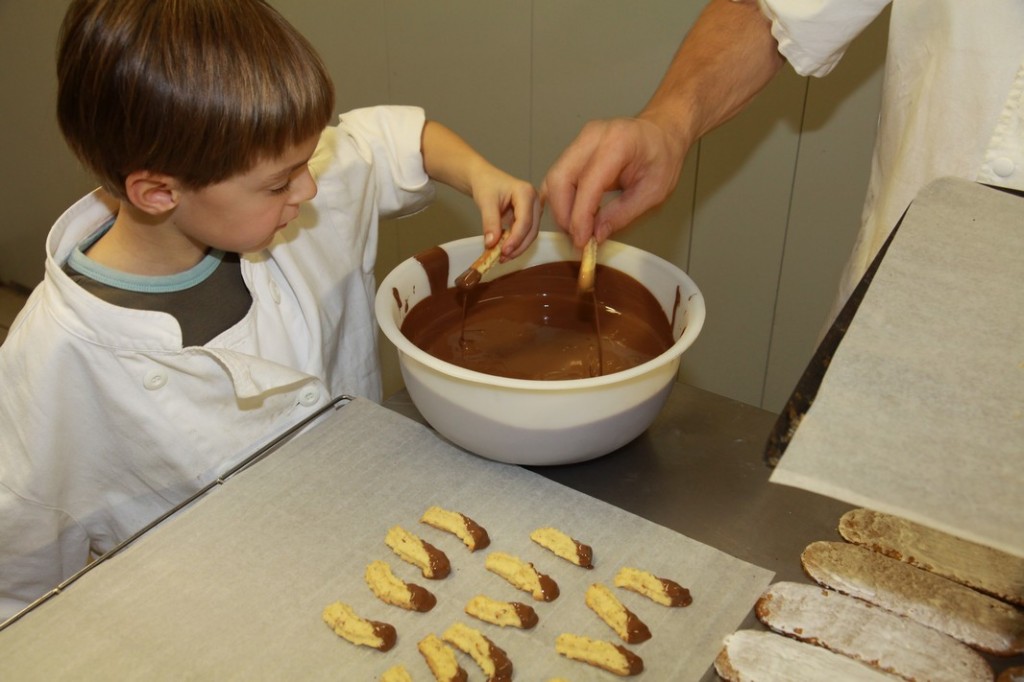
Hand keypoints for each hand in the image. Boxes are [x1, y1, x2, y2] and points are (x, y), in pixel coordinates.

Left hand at [469, 166, 540, 260]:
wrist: (484, 178)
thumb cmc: (486, 184)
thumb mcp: (485, 202)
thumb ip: (490, 222)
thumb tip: (491, 244)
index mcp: (526, 193)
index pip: (525, 221)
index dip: (515, 239)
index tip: (503, 251)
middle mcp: (534, 201)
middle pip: (531, 230)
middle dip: (518, 246)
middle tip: (502, 258)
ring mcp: (533, 210)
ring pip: (530, 234)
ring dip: (518, 248)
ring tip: (501, 257)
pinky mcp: (529, 217)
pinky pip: (525, 234)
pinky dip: (516, 244)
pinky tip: (504, 251)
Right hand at [541, 115, 685, 248]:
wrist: (661, 132)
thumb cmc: (662, 156)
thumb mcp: (653, 192)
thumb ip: (622, 214)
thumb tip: (595, 235)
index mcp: (618, 143)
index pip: (587, 183)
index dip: (579, 217)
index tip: (581, 241)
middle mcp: (592, 137)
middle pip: (559, 178)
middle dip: (563, 214)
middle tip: (578, 238)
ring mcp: (580, 141)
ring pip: (553, 179)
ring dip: (560, 209)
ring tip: (577, 229)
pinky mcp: (574, 149)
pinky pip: (557, 176)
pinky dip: (559, 199)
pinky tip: (571, 214)